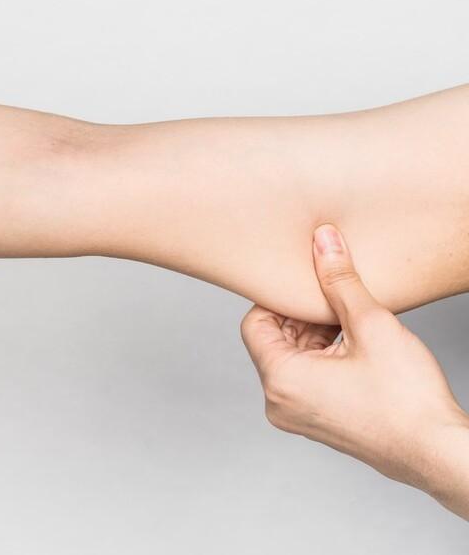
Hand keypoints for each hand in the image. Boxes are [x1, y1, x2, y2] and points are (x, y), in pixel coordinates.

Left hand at [241, 224, 468, 490]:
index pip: (255, 322)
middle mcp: (278, 402)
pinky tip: (356, 348)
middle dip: (301, 316)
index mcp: (280, 380)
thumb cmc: (406, 399)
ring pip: (291, 358)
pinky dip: (324, 358)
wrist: (434, 449)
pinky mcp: (315, 421)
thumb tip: (323, 240)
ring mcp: (295, 416)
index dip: (280, 298)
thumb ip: (340, 280)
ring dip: (316, 335)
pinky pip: (305, 379)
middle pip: (272, 340)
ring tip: (353, 325)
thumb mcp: (371, 325)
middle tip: (337, 304)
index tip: (310, 287)